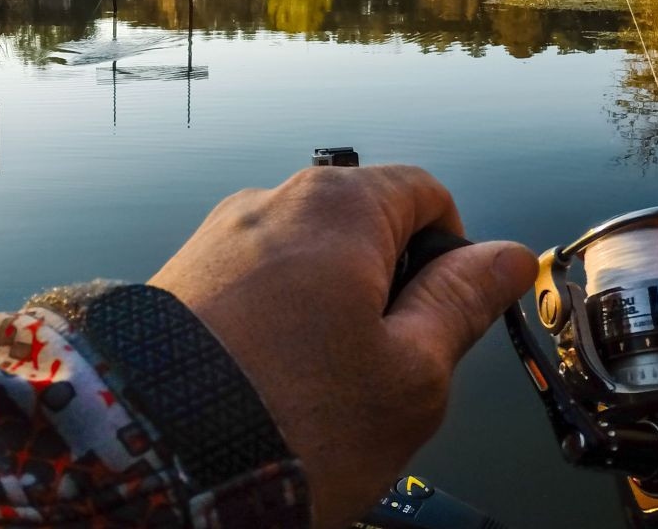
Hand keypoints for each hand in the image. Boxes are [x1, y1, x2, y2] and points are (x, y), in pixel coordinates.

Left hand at [149, 164, 536, 526]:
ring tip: (317, 396)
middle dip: (387, 291)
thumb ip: (462, 303)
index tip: (449, 317)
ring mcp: (215, 240)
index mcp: (339, 206)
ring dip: (329, 315)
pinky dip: (275, 331)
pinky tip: (268, 390)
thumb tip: (508, 256)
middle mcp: (270, 201)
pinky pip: (252, 290)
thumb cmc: (295, 422)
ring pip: (306, 264)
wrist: (148, 463)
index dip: (454, 252)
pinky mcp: (176, 281)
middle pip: (363, 227)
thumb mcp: (411, 374)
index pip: (426, 193)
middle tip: (385, 373)